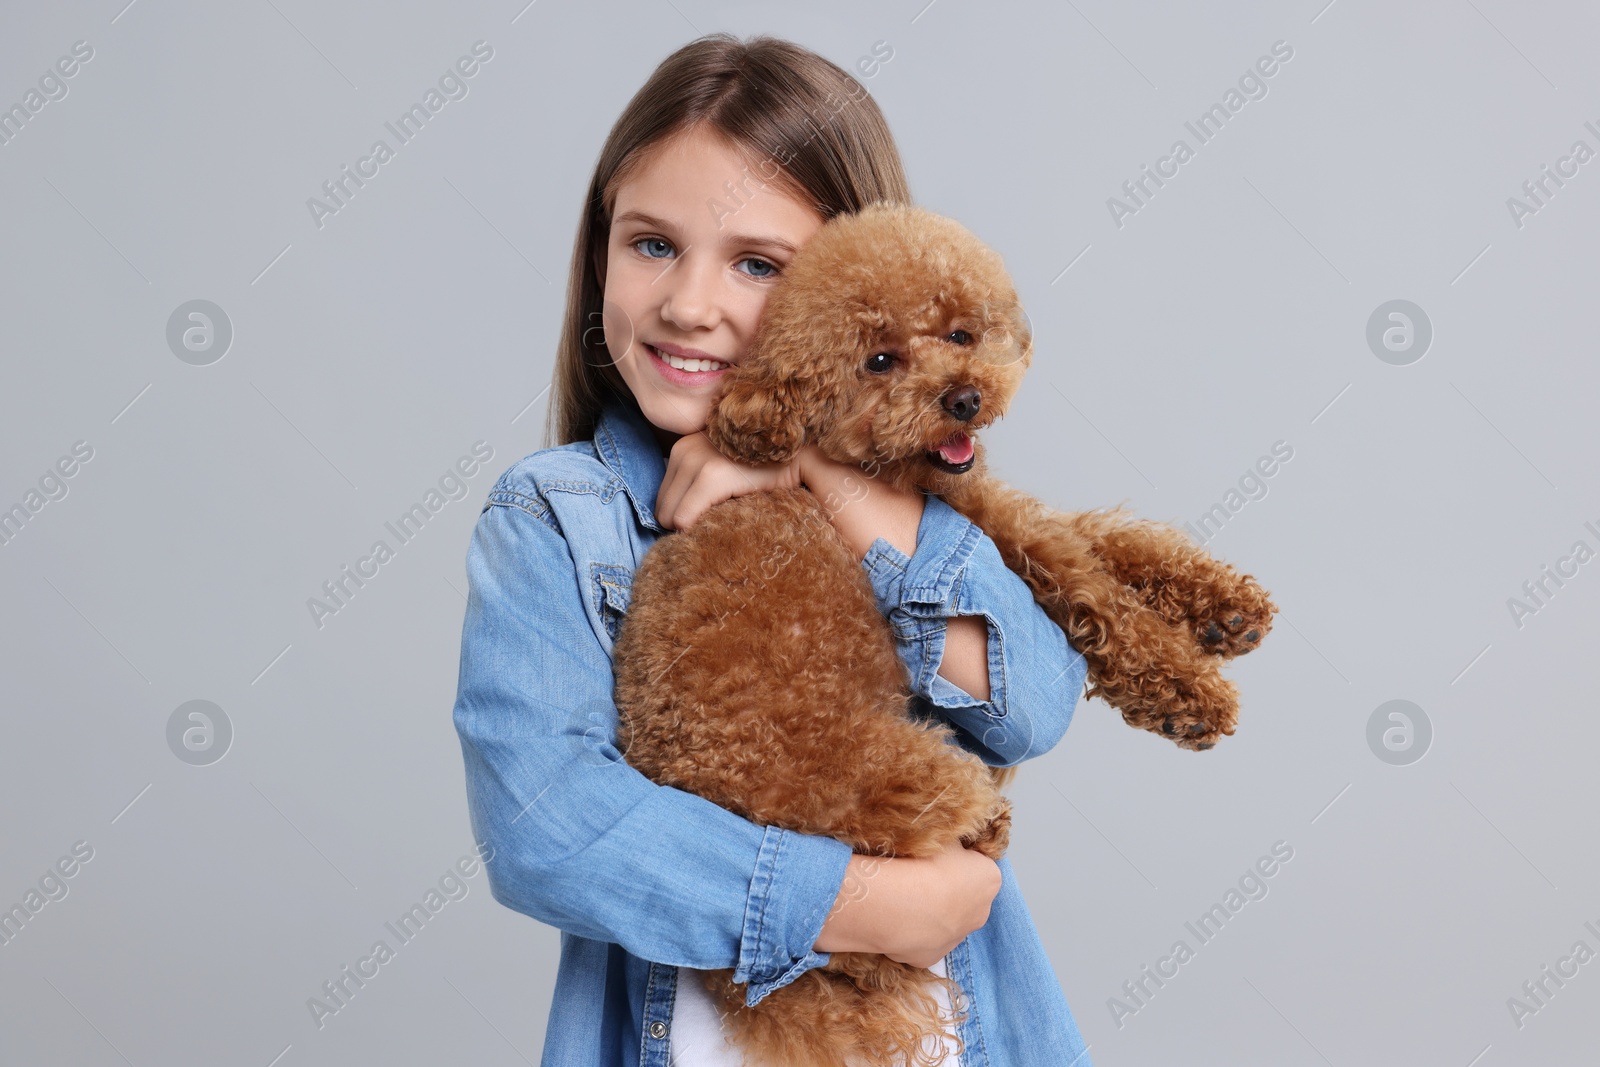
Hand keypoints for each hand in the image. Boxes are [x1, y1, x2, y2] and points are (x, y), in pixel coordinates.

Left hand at [654, 432, 803, 531]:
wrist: (800, 457)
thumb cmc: (762, 473)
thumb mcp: (722, 474)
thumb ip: (696, 490)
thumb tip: (673, 524)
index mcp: (682, 449)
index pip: (663, 500)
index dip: (684, 517)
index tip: (710, 520)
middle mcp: (683, 450)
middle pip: (663, 510)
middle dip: (685, 525)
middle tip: (717, 525)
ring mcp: (696, 460)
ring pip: (671, 518)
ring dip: (695, 528)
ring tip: (724, 521)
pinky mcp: (712, 475)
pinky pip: (685, 519)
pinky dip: (701, 530)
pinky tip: (728, 523)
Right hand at [814, 840, 1000, 968]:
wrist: (899, 901)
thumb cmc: (925, 862)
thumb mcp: (945, 837)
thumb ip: (954, 844)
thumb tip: (953, 847)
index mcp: (989, 879)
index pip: (978, 867)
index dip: (957, 862)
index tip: (938, 860)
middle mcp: (981, 913)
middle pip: (966, 899)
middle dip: (948, 892)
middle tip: (921, 880)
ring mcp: (957, 939)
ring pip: (945, 923)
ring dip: (931, 914)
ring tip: (905, 901)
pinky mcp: (932, 957)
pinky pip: (924, 942)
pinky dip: (913, 933)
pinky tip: (898, 921)